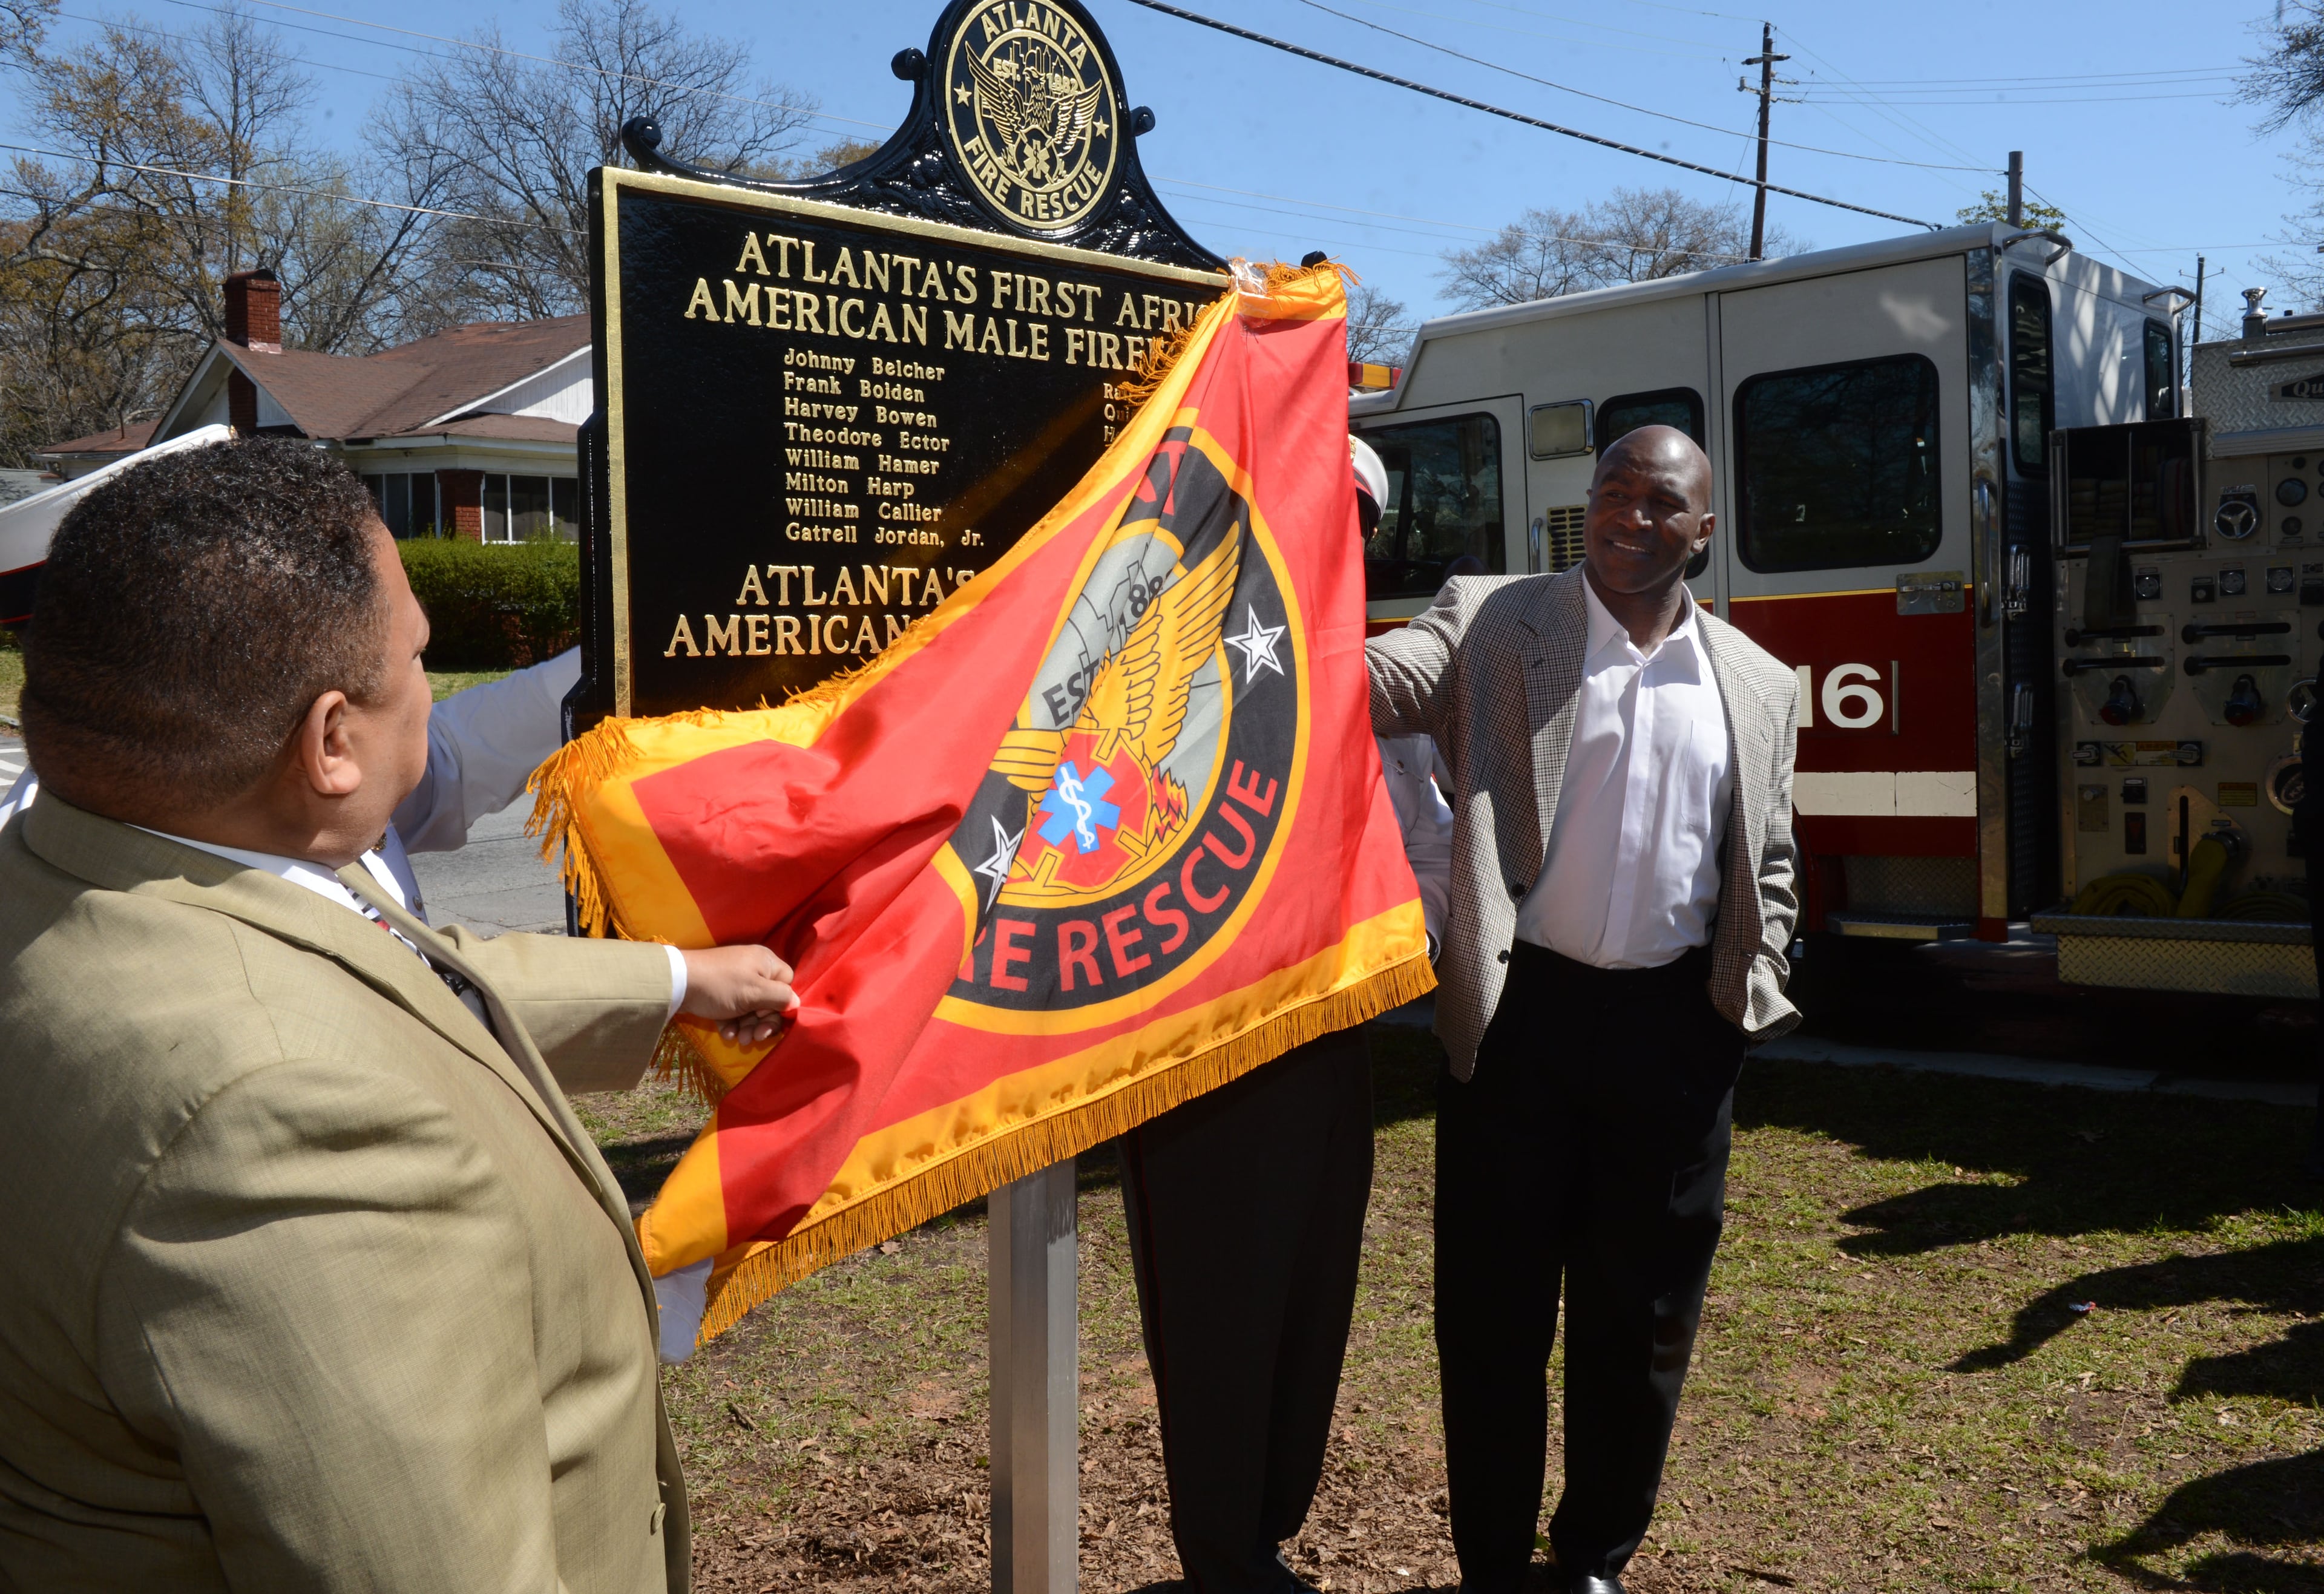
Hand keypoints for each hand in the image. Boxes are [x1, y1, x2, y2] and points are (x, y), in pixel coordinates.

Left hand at [679, 945, 797, 1044]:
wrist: (678, 983)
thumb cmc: (722, 986)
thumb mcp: (755, 993)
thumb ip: (780, 997)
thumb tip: (797, 1003)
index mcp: (766, 963)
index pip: (786, 984)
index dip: (781, 1005)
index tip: (768, 1018)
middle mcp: (753, 969)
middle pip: (768, 1001)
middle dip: (761, 1022)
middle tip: (753, 1037)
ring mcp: (735, 981)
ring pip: (751, 1009)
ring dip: (747, 1026)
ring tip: (738, 1039)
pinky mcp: (720, 992)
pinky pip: (734, 1009)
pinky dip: (732, 1022)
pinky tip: (726, 1033)